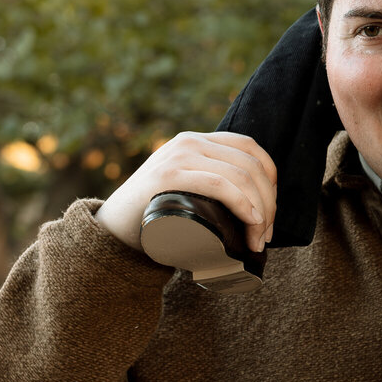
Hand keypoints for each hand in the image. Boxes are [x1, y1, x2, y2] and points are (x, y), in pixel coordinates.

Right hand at [96, 130, 277, 257]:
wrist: (111, 229)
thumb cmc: (155, 217)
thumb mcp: (186, 190)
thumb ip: (209, 185)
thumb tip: (255, 208)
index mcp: (197, 142)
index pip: (250, 149)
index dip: (270, 181)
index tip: (269, 215)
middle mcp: (189, 142)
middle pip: (250, 164)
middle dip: (269, 203)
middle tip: (264, 236)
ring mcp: (178, 156)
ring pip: (240, 175)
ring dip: (261, 210)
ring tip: (258, 239)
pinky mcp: (168, 176)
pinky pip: (218, 183)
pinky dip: (242, 203)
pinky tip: (251, 220)